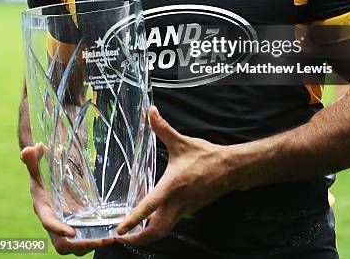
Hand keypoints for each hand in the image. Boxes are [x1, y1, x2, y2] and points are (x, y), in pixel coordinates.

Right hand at [20, 143, 115, 255]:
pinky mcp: (75, 224)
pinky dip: (96, 239)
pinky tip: (112, 234)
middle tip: (99, 241)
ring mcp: (65, 225)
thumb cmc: (41, 172)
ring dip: (91, 245)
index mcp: (43, 208)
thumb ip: (32, 158)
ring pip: (75, 245)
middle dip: (80, 245)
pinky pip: (84, 238)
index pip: (48, 222)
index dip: (58, 229)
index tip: (72, 232)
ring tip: (110, 239)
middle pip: (62, 244)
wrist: (46, 178)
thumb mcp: (36, 164)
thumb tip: (30, 149)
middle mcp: (54, 221)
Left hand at [115, 106, 233, 245]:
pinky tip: (152, 219)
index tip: (119, 231)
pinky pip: (172, 222)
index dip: (132, 220)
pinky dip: (159, 226)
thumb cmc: (205, 156)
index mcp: (171, 187)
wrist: (230, 168)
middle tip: (121, 238)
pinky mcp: (190, 210)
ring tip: (133, 234)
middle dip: (138, 239)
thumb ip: (163, 128)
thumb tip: (150, 111)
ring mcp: (184, 209)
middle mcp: (177, 203)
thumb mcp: (181, 142)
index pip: (148, 207)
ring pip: (164, 230)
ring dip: (148, 235)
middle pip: (155, 231)